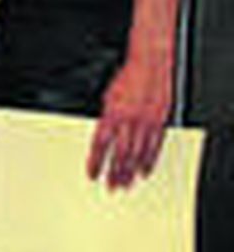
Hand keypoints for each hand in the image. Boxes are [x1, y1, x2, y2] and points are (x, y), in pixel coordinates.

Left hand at [88, 44, 172, 187]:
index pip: (100, 144)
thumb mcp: (109, 97)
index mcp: (112, 114)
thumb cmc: (127, 78)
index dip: (95, 161)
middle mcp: (128, 120)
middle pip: (119, 154)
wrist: (149, 65)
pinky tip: (143, 172)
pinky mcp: (159, 122)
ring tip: (125, 185)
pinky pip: (154, 147)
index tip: (92, 174)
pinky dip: (148, 162)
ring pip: (137, 154)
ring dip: (130, 172)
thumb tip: (102, 138)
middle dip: (114, 173)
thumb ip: (106, 118)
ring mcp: (145, 123)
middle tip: (111, 187)